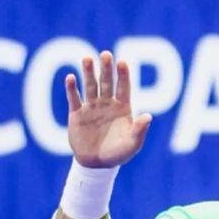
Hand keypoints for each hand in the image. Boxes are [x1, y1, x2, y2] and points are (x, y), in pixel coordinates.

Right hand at [65, 51, 152, 168]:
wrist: (96, 164)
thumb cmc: (118, 154)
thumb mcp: (132, 144)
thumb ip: (139, 130)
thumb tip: (148, 116)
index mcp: (123, 108)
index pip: (124, 88)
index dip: (123, 75)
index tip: (122, 62)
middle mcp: (107, 104)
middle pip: (106, 82)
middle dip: (106, 69)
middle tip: (106, 54)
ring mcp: (92, 107)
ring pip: (90, 86)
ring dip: (88, 72)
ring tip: (87, 58)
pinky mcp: (77, 114)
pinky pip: (74, 98)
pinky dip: (72, 88)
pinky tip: (70, 77)